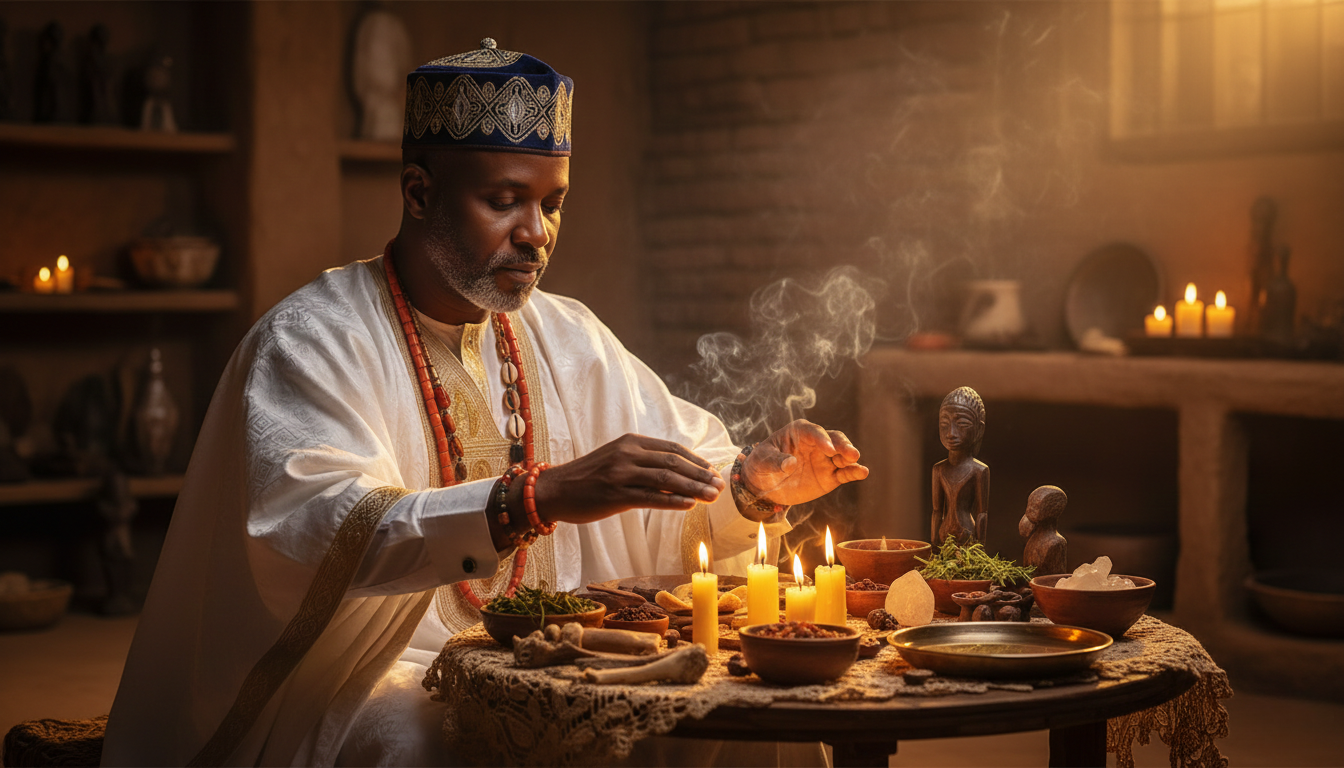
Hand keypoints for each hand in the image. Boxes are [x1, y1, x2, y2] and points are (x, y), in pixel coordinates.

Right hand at [518, 434, 724, 525]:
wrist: (554, 490)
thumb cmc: (589, 477)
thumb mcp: (617, 459)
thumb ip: (644, 462)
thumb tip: (679, 474)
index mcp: (631, 442)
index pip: (672, 449)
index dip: (697, 461)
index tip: (713, 472)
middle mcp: (627, 454)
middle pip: (674, 463)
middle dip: (701, 475)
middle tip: (720, 486)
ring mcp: (621, 474)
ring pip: (666, 479)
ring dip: (694, 488)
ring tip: (712, 497)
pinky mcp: (615, 495)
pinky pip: (650, 498)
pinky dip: (673, 501)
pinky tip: (690, 505)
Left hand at [740, 420, 867, 510]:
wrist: (765, 486)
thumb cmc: (761, 466)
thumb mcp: (762, 462)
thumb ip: (774, 462)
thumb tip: (790, 464)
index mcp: (799, 432)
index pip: (814, 432)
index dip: (822, 439)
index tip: (828, 449)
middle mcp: (816, 443)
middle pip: (834, 439)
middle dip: (843, 445)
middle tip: (850, 454)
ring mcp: (825, 459)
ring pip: (843, 454)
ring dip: (850, 457)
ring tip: (854, 462)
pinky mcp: (830, 476)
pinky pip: (845, 473)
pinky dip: (854, 472)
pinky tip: (862, 472)